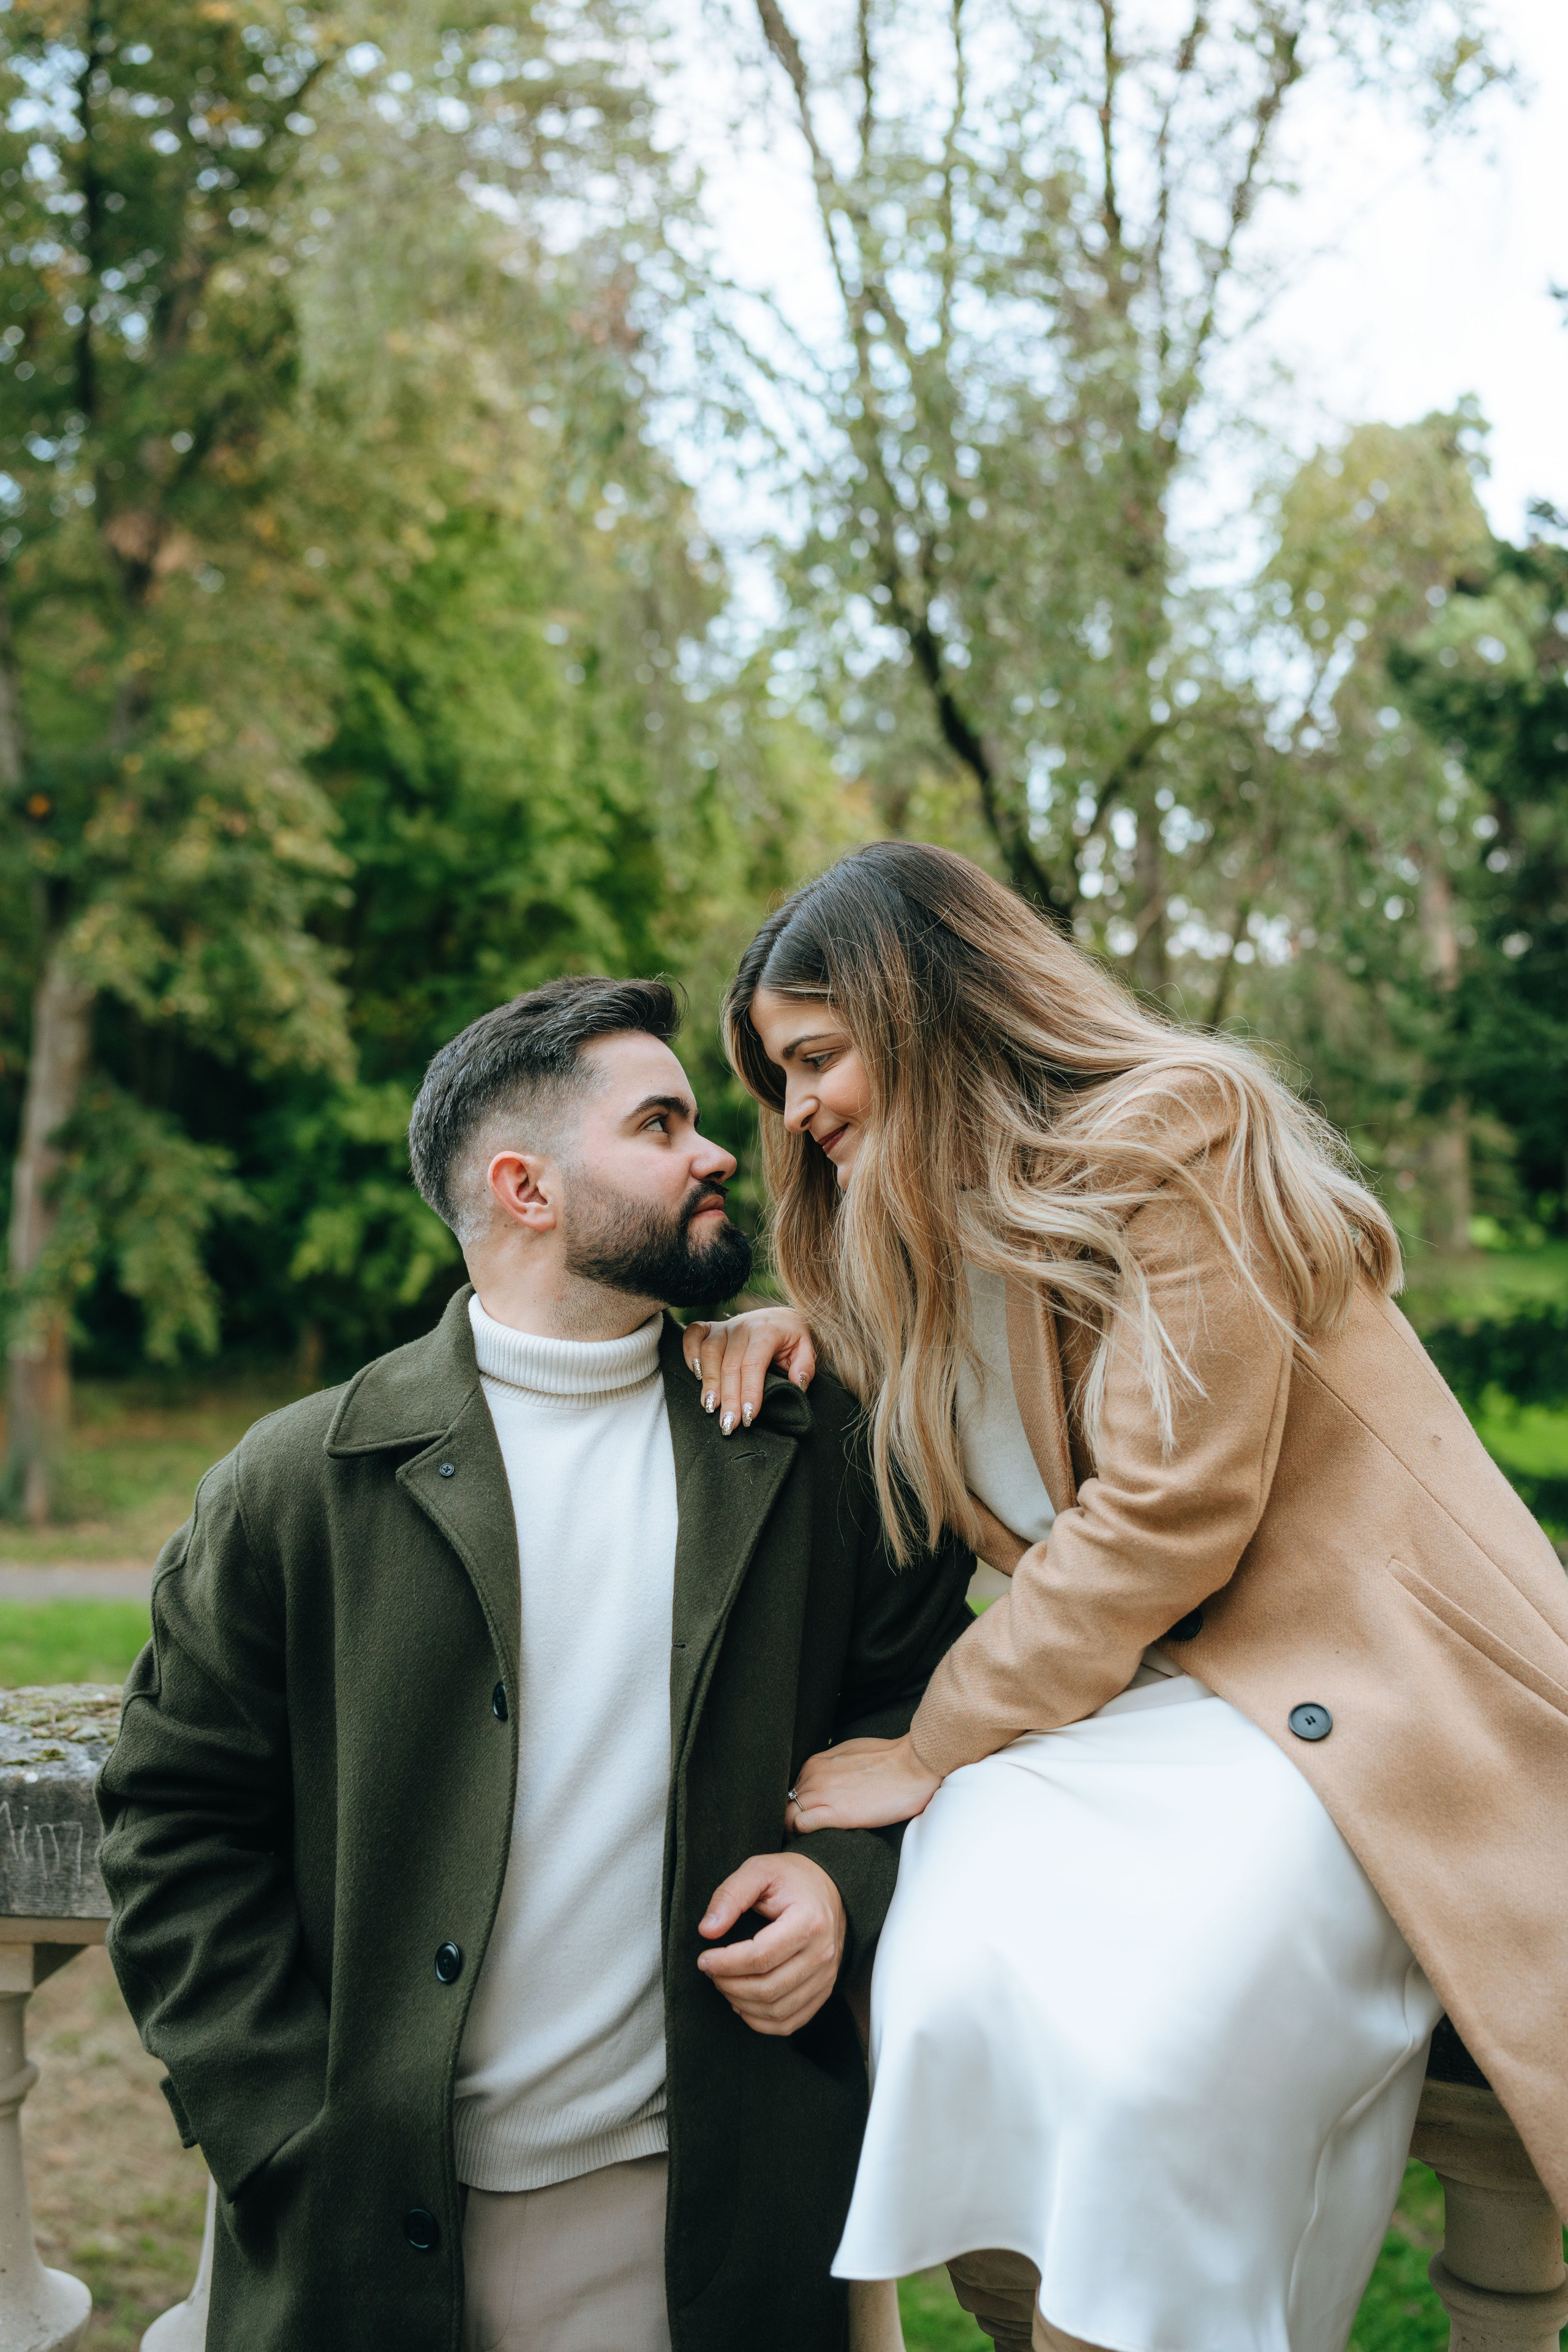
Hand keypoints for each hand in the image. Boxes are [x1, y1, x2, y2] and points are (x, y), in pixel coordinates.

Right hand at [682, 1306, 816, 1435]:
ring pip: (710, 1352)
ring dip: (708, 1382)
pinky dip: (690, 1352)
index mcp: (767, 1331)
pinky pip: (694, 1335)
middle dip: (729, 1398)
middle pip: (730, 1365)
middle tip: (729, 1424)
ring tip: (710, 1407)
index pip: (753, 1364)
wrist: (780, 1317)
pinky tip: (694, 1374)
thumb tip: (798, 1383)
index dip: (750, 1391)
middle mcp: (743, 1326)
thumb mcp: (806, 1348)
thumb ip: (805, 1366)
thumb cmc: (792, 1339)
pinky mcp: (712, 1327)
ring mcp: (725, 1326)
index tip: (749, 1417)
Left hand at [696, 1851, 846, 2035]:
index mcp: (809, 1921)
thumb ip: (730, 1896)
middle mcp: (823, 1953)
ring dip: (741, 2004)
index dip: (725, 1963)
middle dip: (729, 1985)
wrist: (828, 1887)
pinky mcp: (823, 1991)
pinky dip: (761, 2021)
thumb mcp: (759, 1870)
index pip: (761, 1957)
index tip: (704, 1959)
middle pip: (768, 1988)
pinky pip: (790, 2022)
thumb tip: (707, 1930)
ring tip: (724, 1983)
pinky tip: (743, 2003)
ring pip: (777, 2010)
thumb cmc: (791, 1878)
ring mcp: (826, 1976)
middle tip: (711, 1971)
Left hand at [785, 1735, 941, 1831]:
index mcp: (817, 1763)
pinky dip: (802, 1834)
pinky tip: (814, 1839)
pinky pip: (801, 1826)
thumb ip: (832, 1766)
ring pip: (788, 1816)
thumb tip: (828, 1779)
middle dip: (792, 1818)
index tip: (806, 1816)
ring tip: (809, 1839)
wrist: (913, 1764)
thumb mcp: (851, 1753)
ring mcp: (822, 1794)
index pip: (792, 1790)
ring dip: (795, 1829)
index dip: (797, 1805)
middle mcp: (814, 1776)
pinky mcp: (835, 1813)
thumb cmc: (890, 1758)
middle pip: (786, 1803)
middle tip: (805, 1832)